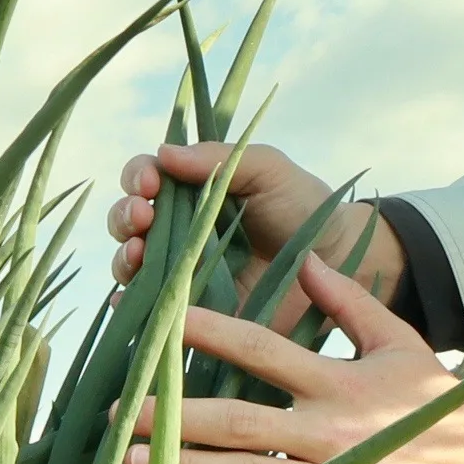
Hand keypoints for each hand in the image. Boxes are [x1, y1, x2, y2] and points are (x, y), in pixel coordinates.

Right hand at [104, 141, 403, 331]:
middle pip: (128, 220)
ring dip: (124, 257)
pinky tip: (128, 301)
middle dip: (125, 216)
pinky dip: (130, 306)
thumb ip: (220, 158)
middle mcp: (178, 229)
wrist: (339, 259)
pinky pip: (152, 310)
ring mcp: (182, 271)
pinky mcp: (193, 311)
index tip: (150, 183)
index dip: (139, 177)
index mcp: (192, 189)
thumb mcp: (267, 169)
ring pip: (132, 264)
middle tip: (142, 218)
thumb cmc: (303, 205)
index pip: (146, 176)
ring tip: (138, 257)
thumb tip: (164, 153)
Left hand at [124, 254, 463, 463]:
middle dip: (173, 416)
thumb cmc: (443, 410)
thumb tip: (306, 261)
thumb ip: (352, 302)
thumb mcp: (404, 344)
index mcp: (342, 382)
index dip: (210, 333)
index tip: (161, 321)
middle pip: (239, 421)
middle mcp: (332, 433)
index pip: (263, 349)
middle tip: (118, 411)